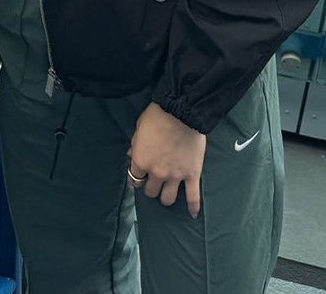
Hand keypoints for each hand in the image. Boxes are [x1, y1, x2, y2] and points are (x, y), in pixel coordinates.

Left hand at [128, 102, 206, 218]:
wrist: (181, 112)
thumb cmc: (158, 116)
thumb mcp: (139, 128)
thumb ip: (135, 145)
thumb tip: (131, 154)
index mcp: (141, 160)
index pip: (135, 179)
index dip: (137, 178)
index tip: (139, 177)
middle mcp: (156, 172)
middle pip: (151, 192)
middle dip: (151, 188)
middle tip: (154, 183)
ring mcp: (175, 176)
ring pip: (168, 199)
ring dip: (166, 197)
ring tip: (167, 193)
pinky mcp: (192, 175)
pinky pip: (193, 197)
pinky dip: (193, 207)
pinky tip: (193, 214)